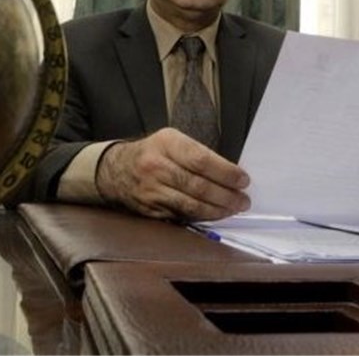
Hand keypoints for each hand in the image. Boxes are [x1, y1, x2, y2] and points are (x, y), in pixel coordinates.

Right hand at [94, 127, 249, 220]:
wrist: (115, 169)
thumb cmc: (152, 153)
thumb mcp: (171, 140)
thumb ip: (197, 153)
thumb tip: (230, 174)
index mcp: (166, 143)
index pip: (201, 160)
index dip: (225, 172)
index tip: (243, 180)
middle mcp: (156, 166)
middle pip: (198, 185)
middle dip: (226, 195)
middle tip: (243, 200)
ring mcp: (151, 190)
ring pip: (190, 205)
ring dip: (217, 210)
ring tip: (234, 209)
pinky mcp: (150, 209)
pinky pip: (181, 216)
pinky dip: (201, 218)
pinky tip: (214, 215)